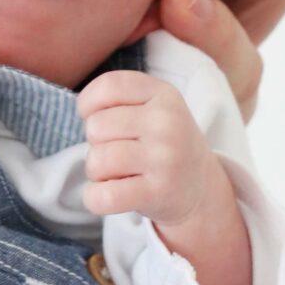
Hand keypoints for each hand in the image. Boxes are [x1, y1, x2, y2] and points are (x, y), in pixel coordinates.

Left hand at [77, 70, 227, 226]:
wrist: (202, 187)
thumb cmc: (161, 144)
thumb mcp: (153, 108)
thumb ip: (118, 99)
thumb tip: (82, 111)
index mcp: (163, 94)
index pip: (108, 86)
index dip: (89, 105)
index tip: (99, 119)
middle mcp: (167, 123)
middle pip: (96, 127)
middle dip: (96, 144)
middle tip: (118, 153)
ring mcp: (165, 158)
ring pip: (97, 161)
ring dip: (97, 172)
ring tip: (118, 173)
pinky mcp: (159, 192)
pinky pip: (105, 195)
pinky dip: (95, 198)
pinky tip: (107, 196)